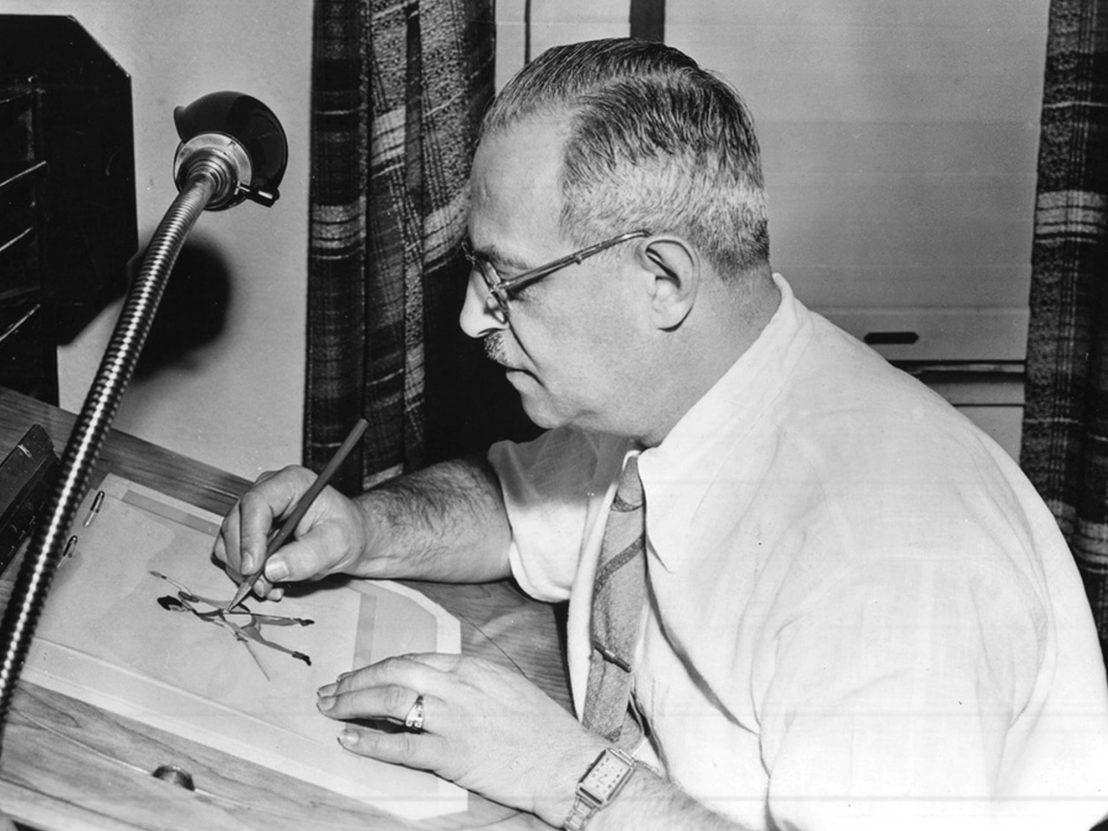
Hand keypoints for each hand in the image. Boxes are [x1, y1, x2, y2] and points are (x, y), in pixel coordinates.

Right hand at [213, 465, 368, 598]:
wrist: (348, 539)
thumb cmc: (347, 532)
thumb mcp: (337, 543)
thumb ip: (308, 556)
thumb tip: (272, 569)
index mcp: (290, 483)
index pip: (256, 503)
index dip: (250, 536)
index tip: (254, 567)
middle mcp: (268, 492)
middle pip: (236, 523)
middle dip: (244, 559)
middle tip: (263, 585)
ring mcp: (255, 512)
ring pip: (229, 541)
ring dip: (242, 570)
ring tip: (270, 587)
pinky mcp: (249, 531)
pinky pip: (232, 554)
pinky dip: (244, 574)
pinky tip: (268, 583)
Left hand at [316, 653, 608, 824]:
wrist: (567, 761)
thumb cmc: (542, 728)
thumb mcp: (506, 686)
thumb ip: (469, 681)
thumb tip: (434, 685)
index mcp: (472, 667)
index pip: (412, 659)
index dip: (378, 667)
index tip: (357, 675)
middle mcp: (459, 687)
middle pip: (393, 674)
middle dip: (356, 680)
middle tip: (331, 690)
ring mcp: (454, 719)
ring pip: (389, 702)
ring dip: (352, 704)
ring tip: (330, 710)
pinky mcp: (453, 754)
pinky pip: (400, 746)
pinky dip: (369, 742)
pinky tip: (348, 740)